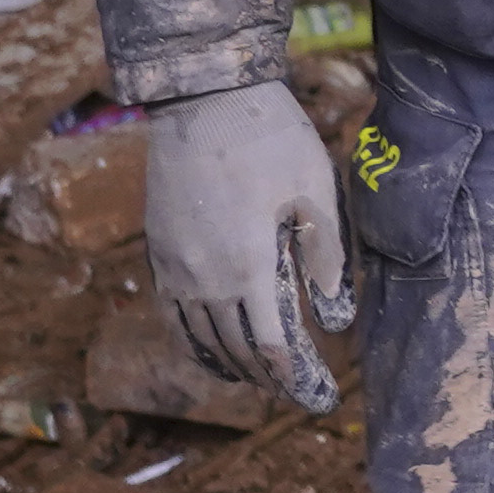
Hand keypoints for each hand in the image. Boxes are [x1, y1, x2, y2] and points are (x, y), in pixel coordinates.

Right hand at [144, 77, 354, 410]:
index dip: (294, 380)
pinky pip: (171, 313)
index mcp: (248, 267)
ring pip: (198, 338)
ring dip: (228, 366)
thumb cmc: (268, 137)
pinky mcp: (159, 249)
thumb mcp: (316, 190)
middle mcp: (204, 278)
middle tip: (295, 393)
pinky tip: (208, 347)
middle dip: (267, 379)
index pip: (270, 347)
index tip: (318, 397)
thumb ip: (326, 256)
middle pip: (235, 350)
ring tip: (255, 380)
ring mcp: (175, 266)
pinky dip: (192, 341)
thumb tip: (333, 315)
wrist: (202, 95)